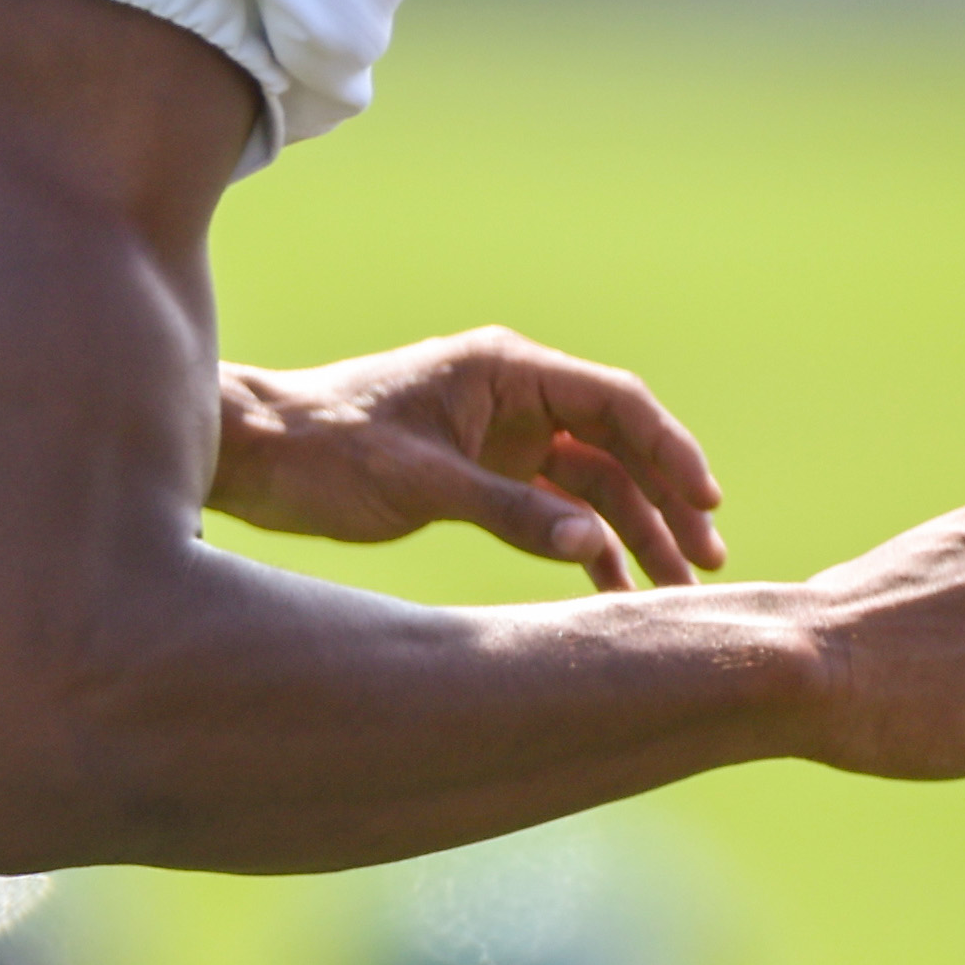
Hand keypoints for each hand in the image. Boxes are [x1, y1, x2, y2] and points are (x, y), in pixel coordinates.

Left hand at [212, 331, 725, 589]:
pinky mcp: (483, 474)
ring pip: (591, 483)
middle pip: (616, 446)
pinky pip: (554, 509)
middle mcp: (515, 398)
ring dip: (634, 532)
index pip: (614, 402)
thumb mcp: (420, 484)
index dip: (670, 450)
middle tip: (707, 562)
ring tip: (677, 589)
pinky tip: (615, 593)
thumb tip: (594, 547)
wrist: (257, 457)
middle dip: (665, 502)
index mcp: (506, 371)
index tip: (707, 501)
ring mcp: (502, 437)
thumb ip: (508, 513)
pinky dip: (585, 547)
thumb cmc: (326, 452)